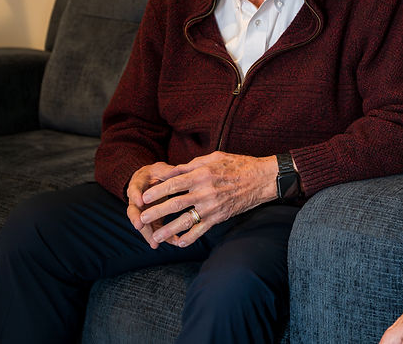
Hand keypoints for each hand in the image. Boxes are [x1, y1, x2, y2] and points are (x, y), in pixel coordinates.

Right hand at [126, 161, 179, 248]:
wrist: (153, 181)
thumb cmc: (157, 173)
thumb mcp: (160, 169)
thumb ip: (166, 171)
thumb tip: (174, 171)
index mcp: (138, 185)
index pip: (134, 189)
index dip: (136, 195)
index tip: (139, 201)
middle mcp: (136, 200)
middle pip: (134, 211)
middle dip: (136, 219)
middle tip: (139, 226)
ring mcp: (142, 212)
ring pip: (143, 224)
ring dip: (148, 234)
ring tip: (155, 243)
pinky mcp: (151, 219)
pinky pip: (155, 228)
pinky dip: (162, 236)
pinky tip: (173, 241)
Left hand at [137, 152, 277, 247]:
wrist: (261, 179)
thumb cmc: (237, 164)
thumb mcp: (213, 158)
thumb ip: (191, 165)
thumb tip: (171, 171)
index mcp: (202, 175)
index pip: (174, 184)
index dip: (157, 191)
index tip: (144, 198)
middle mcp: (205, 192)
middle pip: (175, 204)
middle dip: (156, 213)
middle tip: (141, 219)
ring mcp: (212, 207)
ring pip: (186, 221)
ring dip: (168, 230)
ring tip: (155, 237)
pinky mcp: (219, 217)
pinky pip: (201, 230)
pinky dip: (190, 238)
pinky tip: (179, 243)